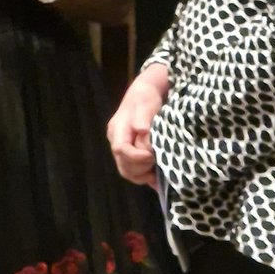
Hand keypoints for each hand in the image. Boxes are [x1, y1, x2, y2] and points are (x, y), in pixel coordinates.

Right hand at [107, 64, 168, 187]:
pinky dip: (144, 177)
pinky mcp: (131, 153)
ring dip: (142, 176)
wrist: (146, 94)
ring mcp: (123, 148)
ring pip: (127, 171)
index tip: (151, 155)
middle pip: (123, 165)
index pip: (121, 149)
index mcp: (117, 129)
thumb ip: (143, 117)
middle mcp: (117, 141)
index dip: (136, 156)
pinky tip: (157, 179)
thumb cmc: (146, 98)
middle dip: (140, 168)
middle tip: (156, 161)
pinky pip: (134, 171)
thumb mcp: (146, 103)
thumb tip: (141, 130)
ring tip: (157, 174)